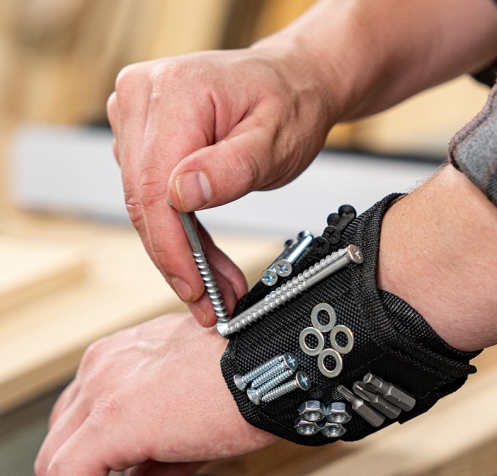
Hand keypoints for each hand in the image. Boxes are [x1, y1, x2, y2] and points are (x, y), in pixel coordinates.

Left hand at [34, 314, 277, 475]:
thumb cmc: (253, 378)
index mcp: (124, 359)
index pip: (85, 423)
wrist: (278, 364)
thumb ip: (160, 457)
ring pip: (55, 463)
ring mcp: (103, 389)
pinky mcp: (110, 420)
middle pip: (64, 442)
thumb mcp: (198, 419)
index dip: (102, 470)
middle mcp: (104, 368)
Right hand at [107, 47, 337, 326]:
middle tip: (210, 302)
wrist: (291, 84)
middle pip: (143, 201)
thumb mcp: (274, 140)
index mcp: (175, 93)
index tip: (194, 288)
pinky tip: (203, 259)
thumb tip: (181, 194)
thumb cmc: (288, 104)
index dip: (172, 247)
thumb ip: (230, 167)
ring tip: (215, 288)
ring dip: (180, 252)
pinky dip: (179, 232)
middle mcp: (143, 98)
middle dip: (178, 260)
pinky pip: (152, 195)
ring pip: (146, 205)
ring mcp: (137, 115)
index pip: (153, 187)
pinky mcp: (143, 134)